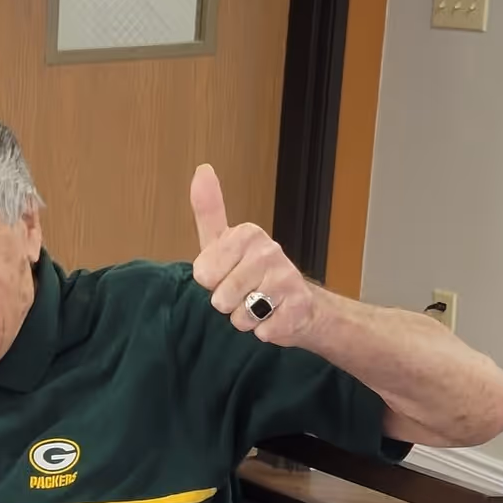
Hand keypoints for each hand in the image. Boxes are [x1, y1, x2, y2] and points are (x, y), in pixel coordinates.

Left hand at [190, 163, 320, 345]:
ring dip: (245, 319)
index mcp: (247, 234)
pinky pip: (261, 331)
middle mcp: (270, 251)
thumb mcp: (223, 241)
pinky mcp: (299, 308)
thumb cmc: (251, 273)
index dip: (211, 282)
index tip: (227, 273)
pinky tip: (275, 318)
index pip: (204, 274)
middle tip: (245, 294)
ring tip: (259, 306)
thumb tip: (202, 170)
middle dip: (228, 304)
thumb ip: (209, 210)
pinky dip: (263, 331)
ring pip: (239, 316)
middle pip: (219, 298)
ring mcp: (287, 278)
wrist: (300, 305)